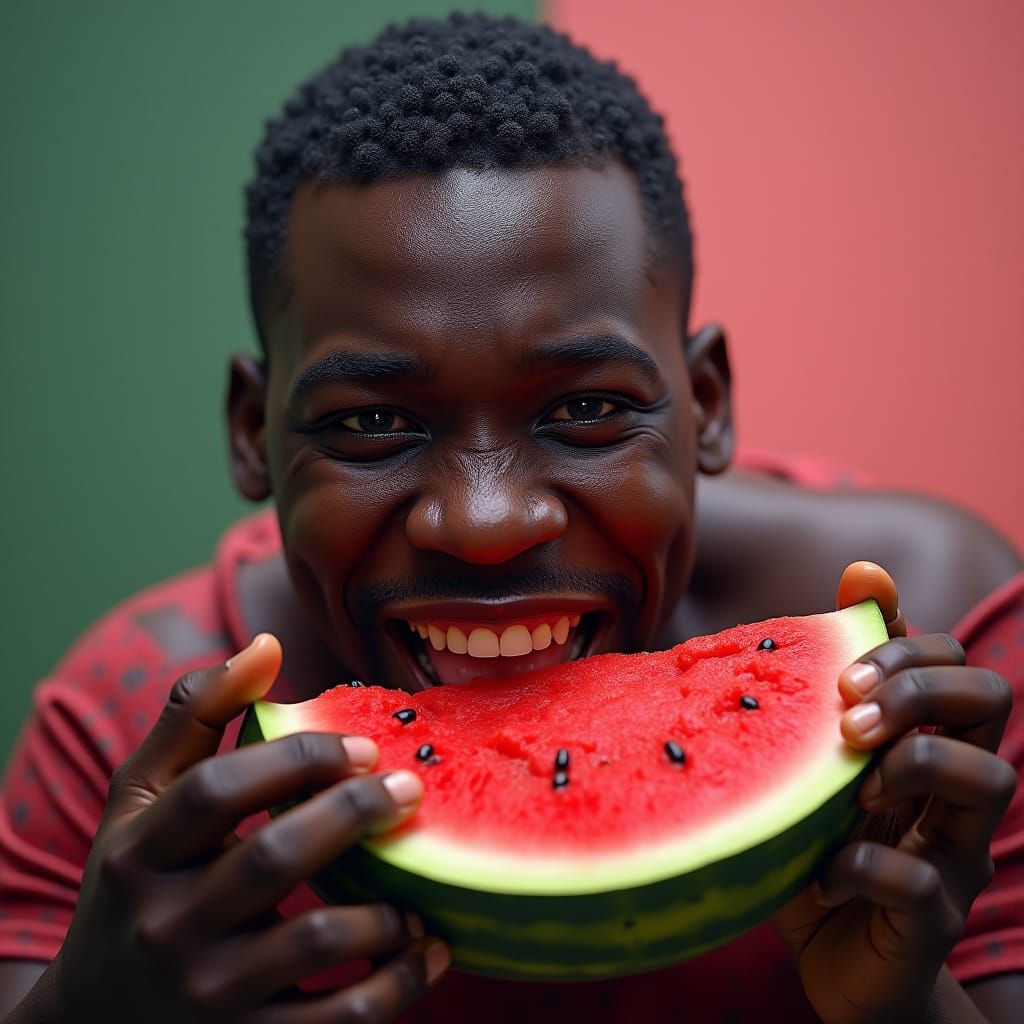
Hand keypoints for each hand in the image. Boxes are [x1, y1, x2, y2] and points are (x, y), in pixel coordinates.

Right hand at [45, 635, 448, 1022]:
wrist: (94, 1019)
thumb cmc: (135, 882)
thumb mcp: (140, 798)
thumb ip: (195, 716)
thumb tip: (268, 644)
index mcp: (141, 850)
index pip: (217, 791)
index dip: (297, 758)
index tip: (363, 746)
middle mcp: (167, 923)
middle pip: (273, 858)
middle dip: (352, 815)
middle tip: (409, 790)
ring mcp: (207, 992)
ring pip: (315, 942)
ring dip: (385, 909)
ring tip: (423, 880)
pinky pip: (337, 1023)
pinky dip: (397, 986)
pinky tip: (429, 950)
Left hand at [771, 562, 1015, 1023]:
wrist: (835, 965)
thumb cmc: (820, 846)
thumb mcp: (813, 764)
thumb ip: (831, 688)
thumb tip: (857, 576)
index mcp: (924, 744)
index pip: (954, 661)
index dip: (911, 643)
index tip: (847, 655)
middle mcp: (953, 792)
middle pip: (990, 696)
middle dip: (918, 686)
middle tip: (850, 715)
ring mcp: (953, 854)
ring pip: (991, 776)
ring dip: (914, 762)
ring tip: (851, 784)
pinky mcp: (929, 920)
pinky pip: (919, 879)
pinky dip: (865, 865)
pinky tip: (822, 870)